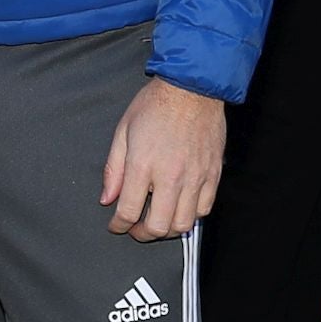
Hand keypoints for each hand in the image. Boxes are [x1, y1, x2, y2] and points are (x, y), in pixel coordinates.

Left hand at [100, 77, 226, 240]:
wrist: (192, 87)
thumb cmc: (157, 104)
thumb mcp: (123, 131)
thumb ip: (114, 169)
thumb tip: (107, 197)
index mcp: (144, 164)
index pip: (129, 211)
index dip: (119, 225)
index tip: (116, 225)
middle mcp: (171, 175)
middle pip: (158, 226)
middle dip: (143, 234)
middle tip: (137, 228)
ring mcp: (195, 177)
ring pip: (183, 224)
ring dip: (168, 229)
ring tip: (159, 221)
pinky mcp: (212, 174)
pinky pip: (204, 209)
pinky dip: (191, 216)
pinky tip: (181, 208)